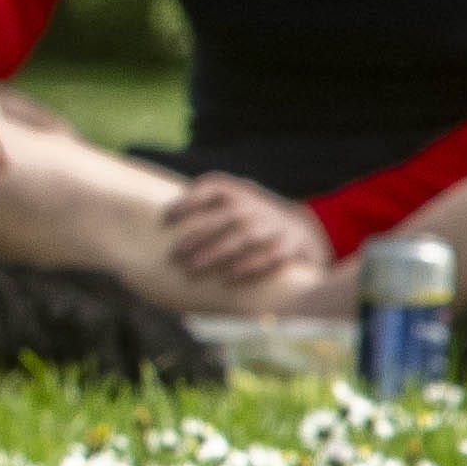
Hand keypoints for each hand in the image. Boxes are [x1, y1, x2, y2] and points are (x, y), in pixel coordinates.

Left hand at [161, 171, 332, 294]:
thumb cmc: (253, 220)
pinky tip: (228, 279)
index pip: (213, 187)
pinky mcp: (290, 247)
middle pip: (225, 216)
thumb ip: (207, 207)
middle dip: (198, 235)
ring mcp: (275, 225)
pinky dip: (248, 267)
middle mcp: (258, 205)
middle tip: (173, 254)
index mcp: (240, 190)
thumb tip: (162, 222)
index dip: (189, 201)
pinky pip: (268, 257)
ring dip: (216, 253)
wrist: (304, 231)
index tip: (165, 219)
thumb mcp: (236, 202)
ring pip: (243, 237)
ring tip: (192, 268)